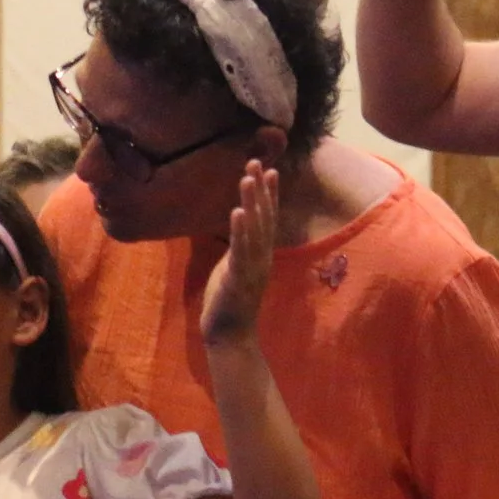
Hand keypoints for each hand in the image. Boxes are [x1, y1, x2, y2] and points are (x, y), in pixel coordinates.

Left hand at [198, 162, 278, 349]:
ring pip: (254, 229)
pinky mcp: (240, 278)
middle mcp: (261, 257)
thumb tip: (234, 231)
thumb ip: (236, 249)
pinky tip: (238, 211)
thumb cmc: (228, 304)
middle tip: (256, 161)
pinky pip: (241, 250)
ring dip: (252, 202)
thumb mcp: (232, 269)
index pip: (267, 219)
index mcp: (260, 254)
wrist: (230, 336)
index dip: (269, 194)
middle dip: (261, 189)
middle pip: (264, 217)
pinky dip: (240, 230)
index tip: (269, 169)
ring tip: (247, 178)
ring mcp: (253, 267)